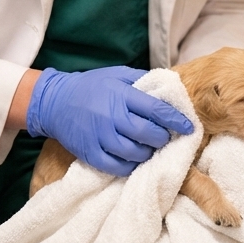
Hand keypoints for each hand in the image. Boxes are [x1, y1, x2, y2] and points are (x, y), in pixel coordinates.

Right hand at [26, 66, 193, 176]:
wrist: (55, 102)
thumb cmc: (91, 86)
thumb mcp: (117, 75)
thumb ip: (142, 82)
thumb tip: (170, 89)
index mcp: (122, 95)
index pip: (156, 110)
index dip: (176, 120)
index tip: (188, 127)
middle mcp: (112, 117)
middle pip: (148, 135)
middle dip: (162, 138)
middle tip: (165, 137)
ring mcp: (100, 137)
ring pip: (136, 154)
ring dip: (149, 153)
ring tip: (150, 148)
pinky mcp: (91, 153)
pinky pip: (118, 167)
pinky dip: (131, 166)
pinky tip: (135, 159)